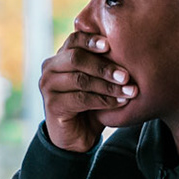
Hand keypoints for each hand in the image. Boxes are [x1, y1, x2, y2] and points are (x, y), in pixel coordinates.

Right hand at [40, 30, 135, 153]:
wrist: (77, 138)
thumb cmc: (92, 104)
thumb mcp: (98, 80)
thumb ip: (105, 63)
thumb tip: (131, 45)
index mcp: (60, 56)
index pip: (74, 40)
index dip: (91, 40)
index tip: (110, 45)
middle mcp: (50, 68)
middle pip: (76, 58)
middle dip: (104, 66)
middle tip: (126, 75)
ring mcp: (48, 86)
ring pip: (81, 80)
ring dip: (108, 86)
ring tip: (130, 90)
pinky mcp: (52, 105)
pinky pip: (81, 99)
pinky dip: (104, 100)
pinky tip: (120, 102)